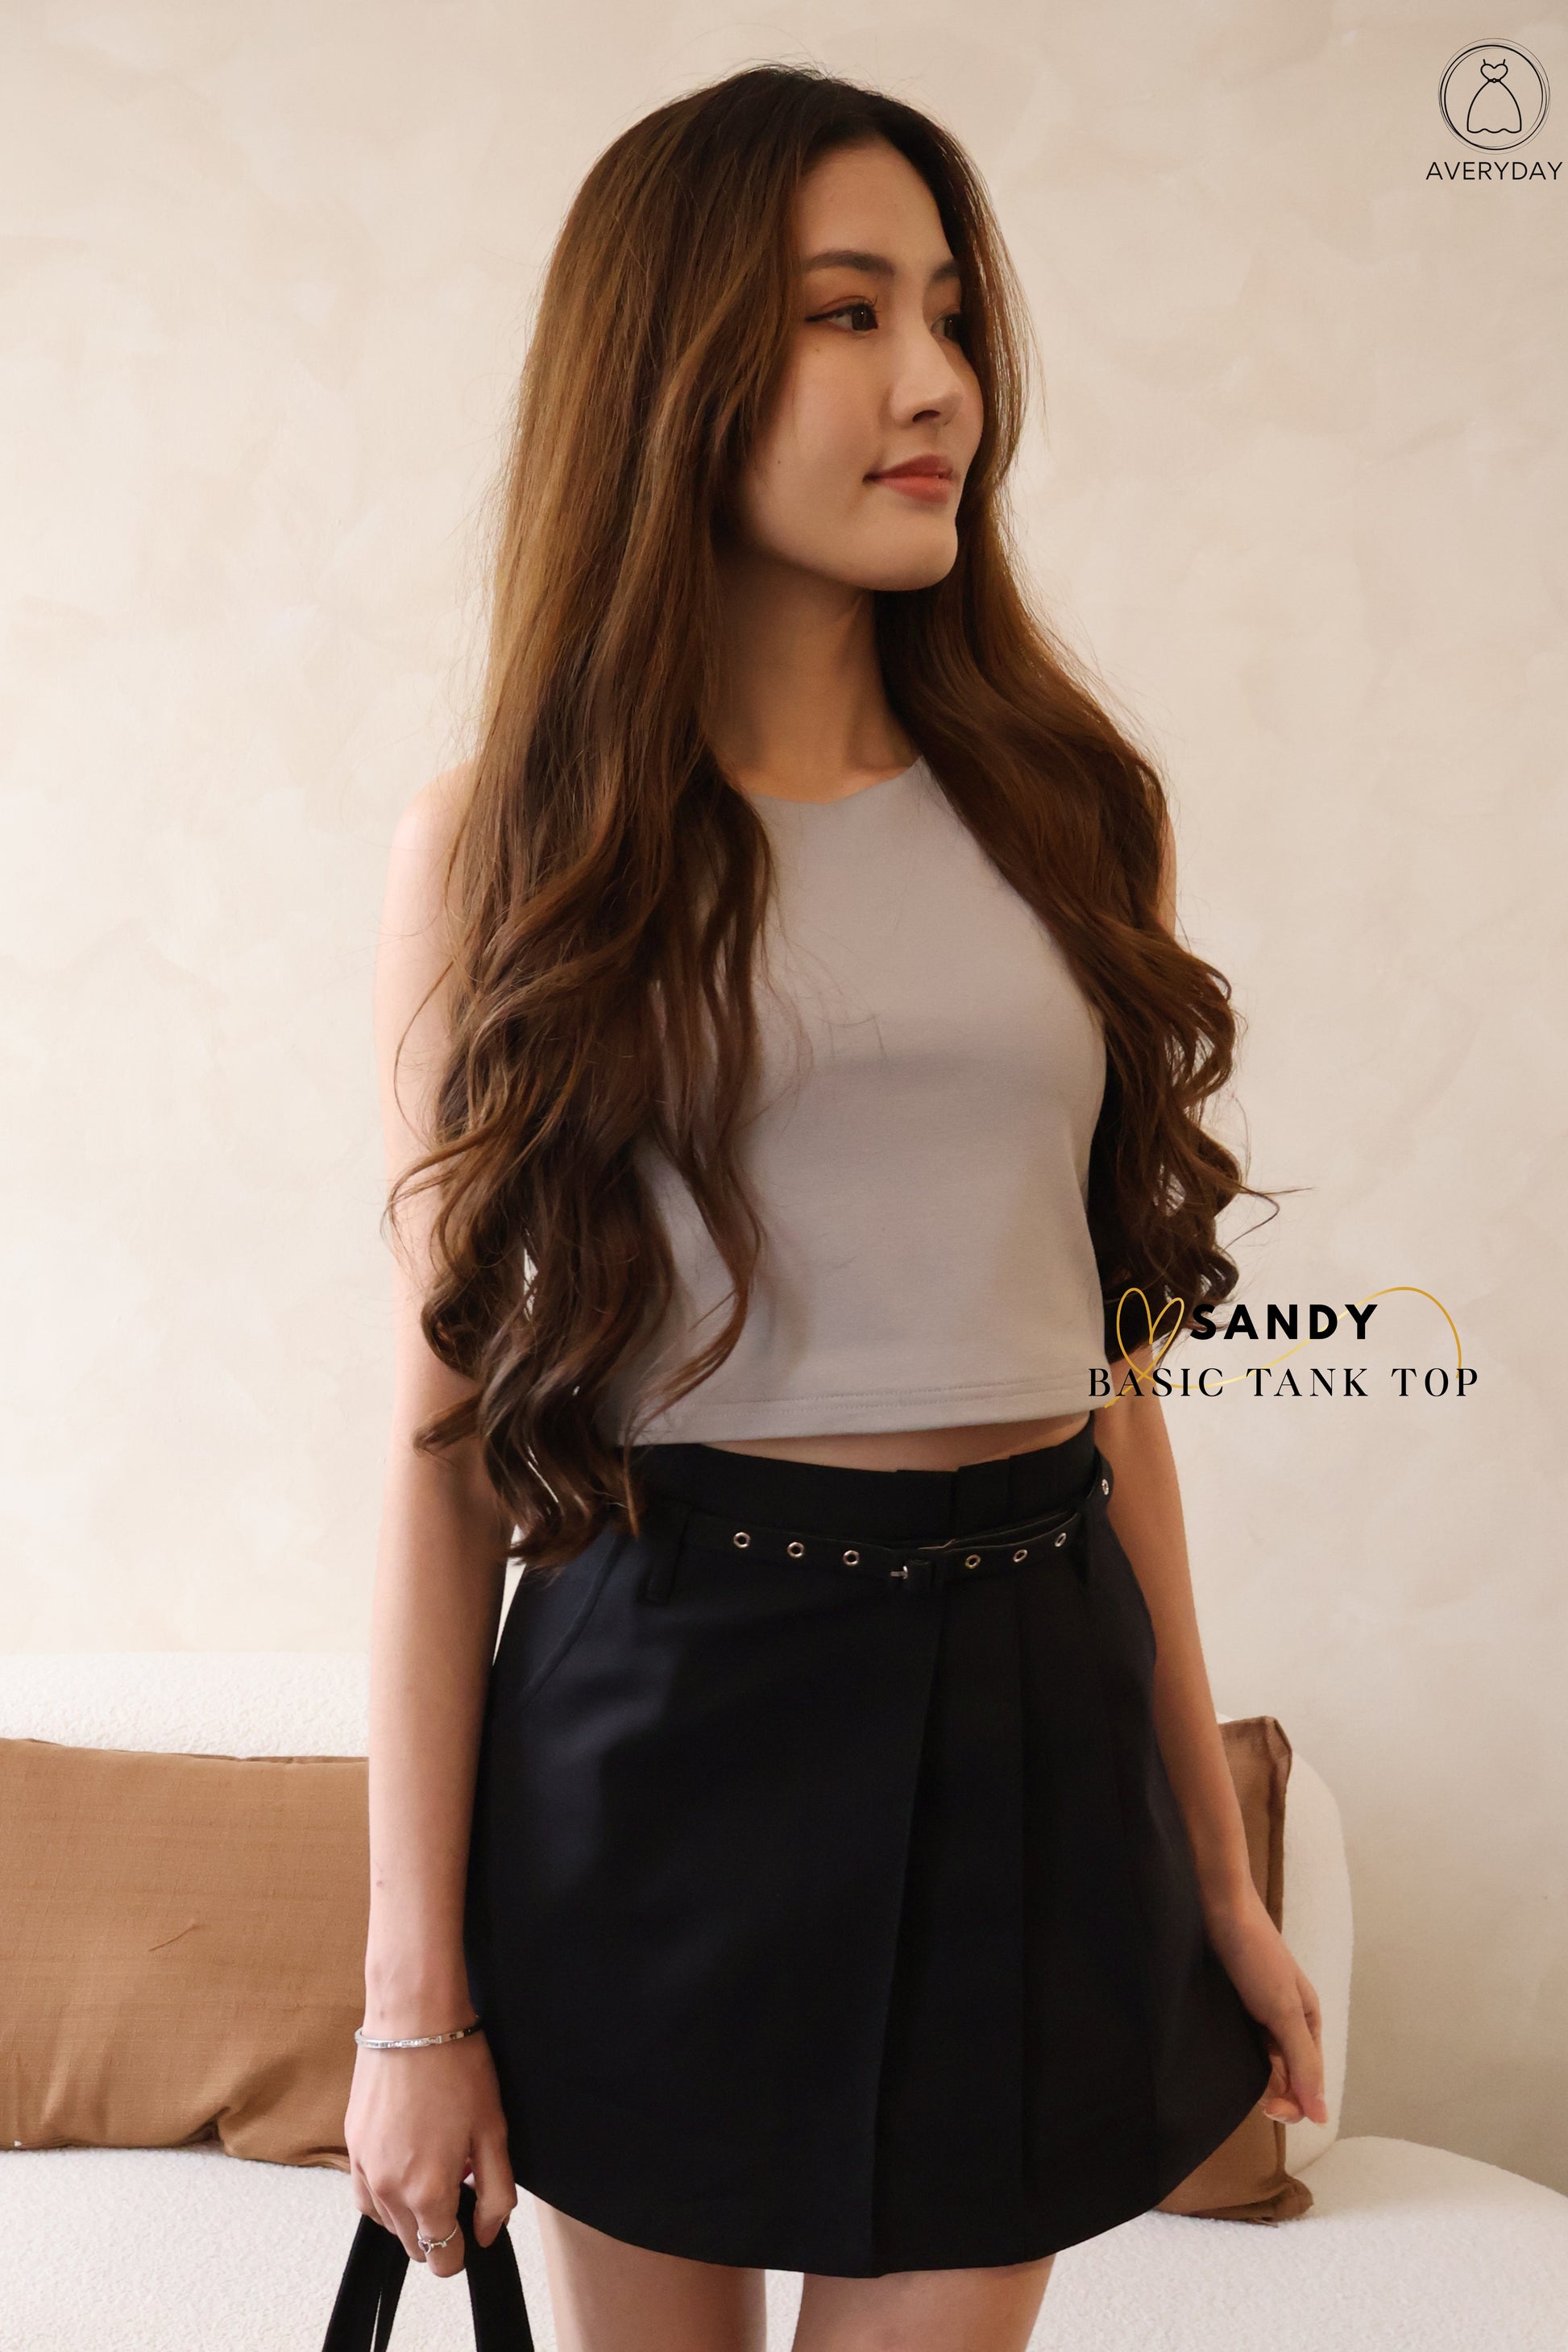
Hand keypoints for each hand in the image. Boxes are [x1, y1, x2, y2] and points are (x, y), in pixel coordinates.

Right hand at [345, 2020, 516, 2278]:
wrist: (412, 2019)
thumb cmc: (457, 2069)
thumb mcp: (493, 2132)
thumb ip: (496, 2195)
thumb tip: (485, 2234)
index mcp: (428, 2193)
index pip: (442, 2259)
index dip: (462, 2249)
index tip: (473, 2223)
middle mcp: (389, 2191)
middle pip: (414, 2246)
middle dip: (439, 2231)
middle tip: (460, 2188)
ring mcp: (364, 2170)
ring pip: (388, 2224)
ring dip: (411, 2214)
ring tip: (435, 2169)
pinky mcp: (351, 2148)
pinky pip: (366, 2196)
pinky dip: (386, 2196)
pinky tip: (406, 2167)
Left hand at [1202, 1886, 1328, 2126]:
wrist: (1217, 1905)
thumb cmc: (1254, 1953)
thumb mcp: (1282, 2010)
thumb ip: (1303, 2061)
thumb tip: (1322, 2116)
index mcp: (1308, 2020)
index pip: (1310, 2080)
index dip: (1295, 2102)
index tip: (1268, 2109)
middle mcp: (1286, 2019)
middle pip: (1289, 2073)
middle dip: (1277, 2094)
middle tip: (1257, 2104)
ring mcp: (1259, 2011)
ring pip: (1264, 2061)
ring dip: (1257, 2079)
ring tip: (1238, 2083)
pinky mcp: (1233, 2004)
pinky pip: (1242, 2043)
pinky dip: (1238, 2059)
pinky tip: (1225, 2063)